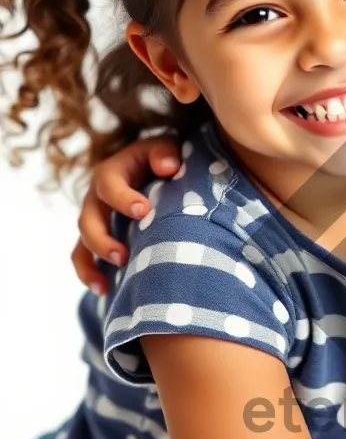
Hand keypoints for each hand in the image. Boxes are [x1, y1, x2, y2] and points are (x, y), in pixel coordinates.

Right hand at [72, 137, 181, 293]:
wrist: (156, 171)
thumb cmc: (163, 159)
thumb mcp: (166, 148)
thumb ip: (166, 153)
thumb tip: (169, 166)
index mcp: (112, 172)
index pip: (108, 183)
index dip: (122, 197)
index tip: (143, 211)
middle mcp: (97, 197)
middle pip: (88, 219)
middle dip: (102, 239)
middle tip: (123, 256)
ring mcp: (96, 219)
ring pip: (83, 242)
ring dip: (94, 262)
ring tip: (109, 281)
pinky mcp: (99, 238)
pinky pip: (84, 258)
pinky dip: (90, 274)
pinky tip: (103, 291)